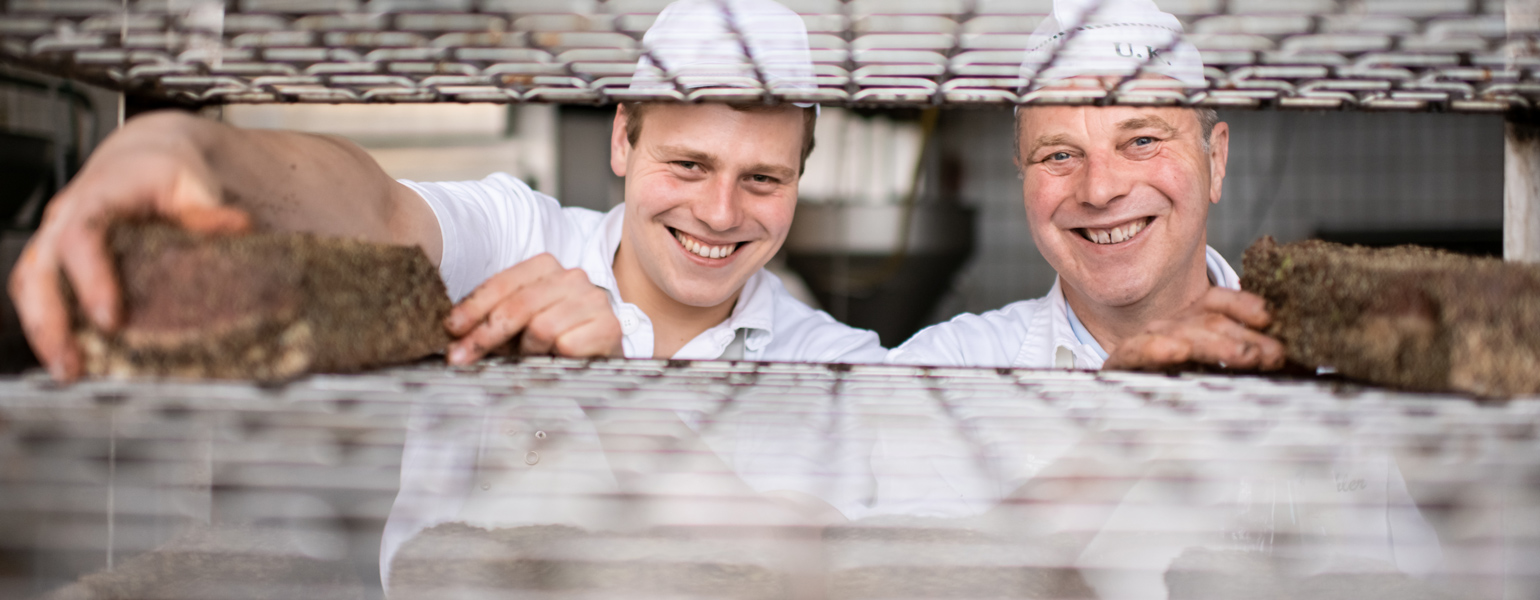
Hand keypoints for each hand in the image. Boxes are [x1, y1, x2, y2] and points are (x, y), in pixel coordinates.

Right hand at [9, 112, 249, 380]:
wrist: (139, 159)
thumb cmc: (163, 172)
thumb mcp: (189, 182)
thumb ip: (208, 210)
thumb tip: (240, 227)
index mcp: (96, 197)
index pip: (81, 237)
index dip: (91, 279)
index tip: (110, 319)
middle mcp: (64, 218)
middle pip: (39, 270)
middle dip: (50, 321)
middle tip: (71, 364)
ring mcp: (54, 239)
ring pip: (30, 285)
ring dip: (43, 331)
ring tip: (67, 371)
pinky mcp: (56, 259)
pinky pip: (38, 292)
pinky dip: (47, 325)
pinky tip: (69, 355)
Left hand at [443, 253, 622, 363]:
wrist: (601, 357)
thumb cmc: (554, 340)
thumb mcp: (518, 323)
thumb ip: (492, 319)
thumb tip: (454, 332)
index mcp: (546, 267)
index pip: (503, 283)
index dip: (474, 307)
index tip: (452, 329)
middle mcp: (572, 277)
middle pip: (518, 305)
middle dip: (486, 334)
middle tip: (462, 357)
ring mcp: (593, 300)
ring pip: (541, 326)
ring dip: (526, 350)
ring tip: (528, 357)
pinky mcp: (608, 327)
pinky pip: (566, 344)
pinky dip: (553, 357)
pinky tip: (554, 360)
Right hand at [1102, 287, 1284, 371]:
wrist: (1126, 416)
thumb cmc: (1178, 388)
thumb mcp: (1216, 371)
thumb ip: (1245, 361)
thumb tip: (1282, 358)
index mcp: (1191, 321)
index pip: (1217, 302)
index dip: (1243, 305)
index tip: (1269, 318)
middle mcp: (1169, 326)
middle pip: (1208, 320)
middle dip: (1245, 335)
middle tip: (1275, 354)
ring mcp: (1145, 341)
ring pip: (1183, 334)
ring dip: (1217, 343)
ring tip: (1245, 354)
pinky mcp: (1122, 362)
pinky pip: (1138, 351)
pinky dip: (1157, 348)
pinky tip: (1179, 351)